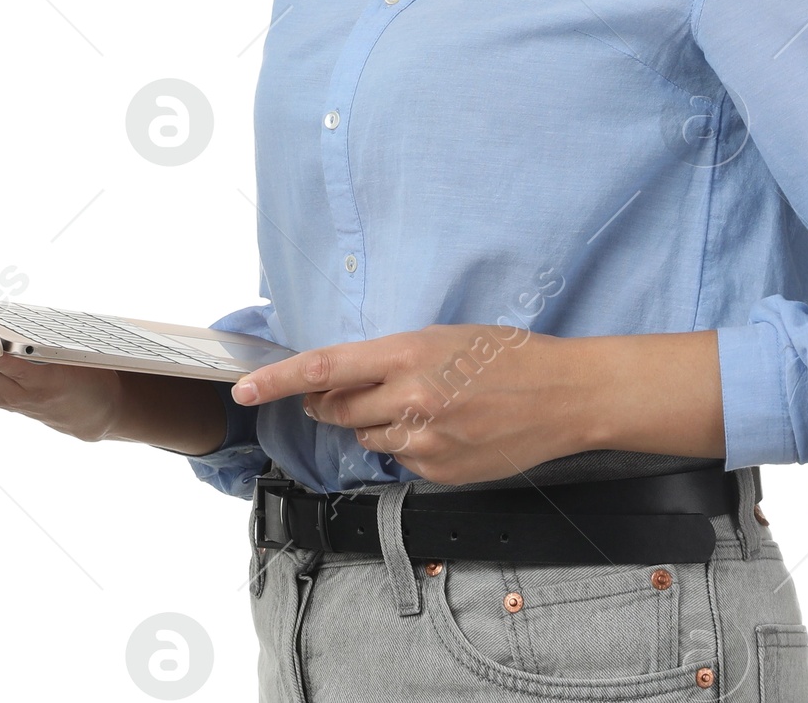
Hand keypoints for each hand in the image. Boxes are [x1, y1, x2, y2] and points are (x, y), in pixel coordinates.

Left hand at [231, 322, 597, 484]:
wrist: (563, 395)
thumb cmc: (507, 354)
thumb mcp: (444, 337)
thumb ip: (391, 360)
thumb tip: (343, 383)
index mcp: (408, 353)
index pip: (324, 369)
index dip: (278, 380)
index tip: (244, 388)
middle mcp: (410, 399)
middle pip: (337, 409)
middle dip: (333, 402)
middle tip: (358, 390)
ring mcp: (424, 441)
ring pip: (368, 439)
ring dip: (376, 424)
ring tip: (423, 404)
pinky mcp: (439, 471)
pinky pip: (402, 460)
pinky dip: (410, 446)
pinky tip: (446, 429)